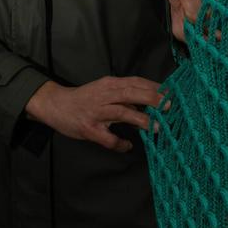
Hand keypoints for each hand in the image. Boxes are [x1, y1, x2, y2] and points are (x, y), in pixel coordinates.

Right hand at [24, 77, 164, 152]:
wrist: (56, 105)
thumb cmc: (85, 99)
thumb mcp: (105, 91)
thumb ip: (125, 96)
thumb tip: (149, 104)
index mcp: (110, 84)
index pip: (135, 82)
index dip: (153, 87)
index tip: (171, 92)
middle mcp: (104, 95)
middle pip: (131, 93)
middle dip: (151, 98)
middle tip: (169, 105)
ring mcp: (96, 112)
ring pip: (121, 113)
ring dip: (141, 120)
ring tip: (157, 127)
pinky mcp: (88, 128)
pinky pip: (107, 138)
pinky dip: (119, 143)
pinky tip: (127, 145)